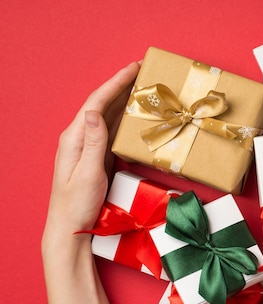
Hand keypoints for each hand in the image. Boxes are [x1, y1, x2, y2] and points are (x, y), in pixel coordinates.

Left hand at [43, 62, 139, 246]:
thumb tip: (95, 112)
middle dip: (122, 85)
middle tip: (143, 72)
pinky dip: (124, 118)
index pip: (97, 103)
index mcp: (75, 138)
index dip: (116, 83)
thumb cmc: (77, 204)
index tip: (134, 69)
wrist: (70, 227)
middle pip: (102, 104)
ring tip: (143, 88)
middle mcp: (80, 138)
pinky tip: (134, 114)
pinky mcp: (97, 157)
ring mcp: (88, 147)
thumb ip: (92, 143)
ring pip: (108, 116)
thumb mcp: (87, 174)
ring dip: (125, 100)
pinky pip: (112, 131)